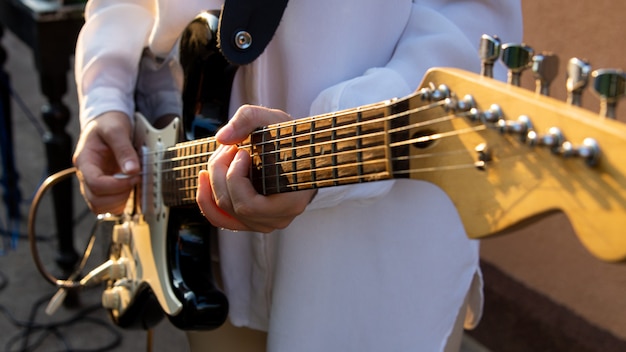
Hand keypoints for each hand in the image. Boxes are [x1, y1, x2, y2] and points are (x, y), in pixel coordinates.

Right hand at [72, 111, 139, 213]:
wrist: (106, 121)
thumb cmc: (107, 123)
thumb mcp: (116, 129)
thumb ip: (124, 149)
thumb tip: (132, 170)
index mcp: (84, 160)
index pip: (94, 183)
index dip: (116, 185)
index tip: (133, 176)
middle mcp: (86, 174)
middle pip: (95, 200)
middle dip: (119, 194)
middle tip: (135, 180)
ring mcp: (93, 182)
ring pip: (99, 206)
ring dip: (119, 201)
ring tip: (131, 184)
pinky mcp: (102, 186)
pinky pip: (106, 205)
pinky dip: (119, 202)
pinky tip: (129, 188)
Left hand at [196, 105, 316, 232]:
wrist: (298, 150)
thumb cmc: (289, 138)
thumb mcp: (274, 119)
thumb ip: (249, 118)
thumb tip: (222, 138)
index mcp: (291, 202)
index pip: (249, 205)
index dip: (236, 177)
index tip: (242, 151)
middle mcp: (278, 219)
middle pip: (233, 206)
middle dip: (221, 172)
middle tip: (229, 148)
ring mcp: (264, 224)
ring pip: (223, 211)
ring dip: (214, 181)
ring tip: (220, 156)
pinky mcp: (251, 220)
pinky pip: (220, 218)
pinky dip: (207, 199)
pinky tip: (204, 177)